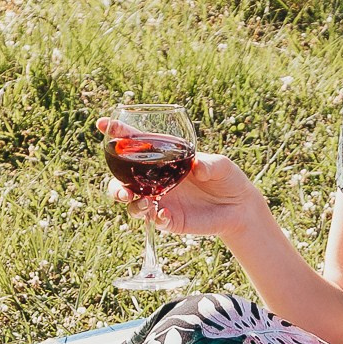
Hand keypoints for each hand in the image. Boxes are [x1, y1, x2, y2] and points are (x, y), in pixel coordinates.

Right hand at [105, 146, 263, 243]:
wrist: (240, 208)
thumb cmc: (228, 178)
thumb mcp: (222, 166)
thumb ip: (210, 164)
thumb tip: (197, 166)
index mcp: (164, 157)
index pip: (136, 144)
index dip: (117, 133)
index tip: (102, 123)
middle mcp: (156, 179)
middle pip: (123, 180)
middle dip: (115, 185)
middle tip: (122, 190)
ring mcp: (160, 200)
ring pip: (132, 203)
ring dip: (132, 204)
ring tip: (145, 203)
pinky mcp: (170, 219)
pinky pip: (153, 220)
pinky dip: (154, 217)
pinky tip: (164, 215)